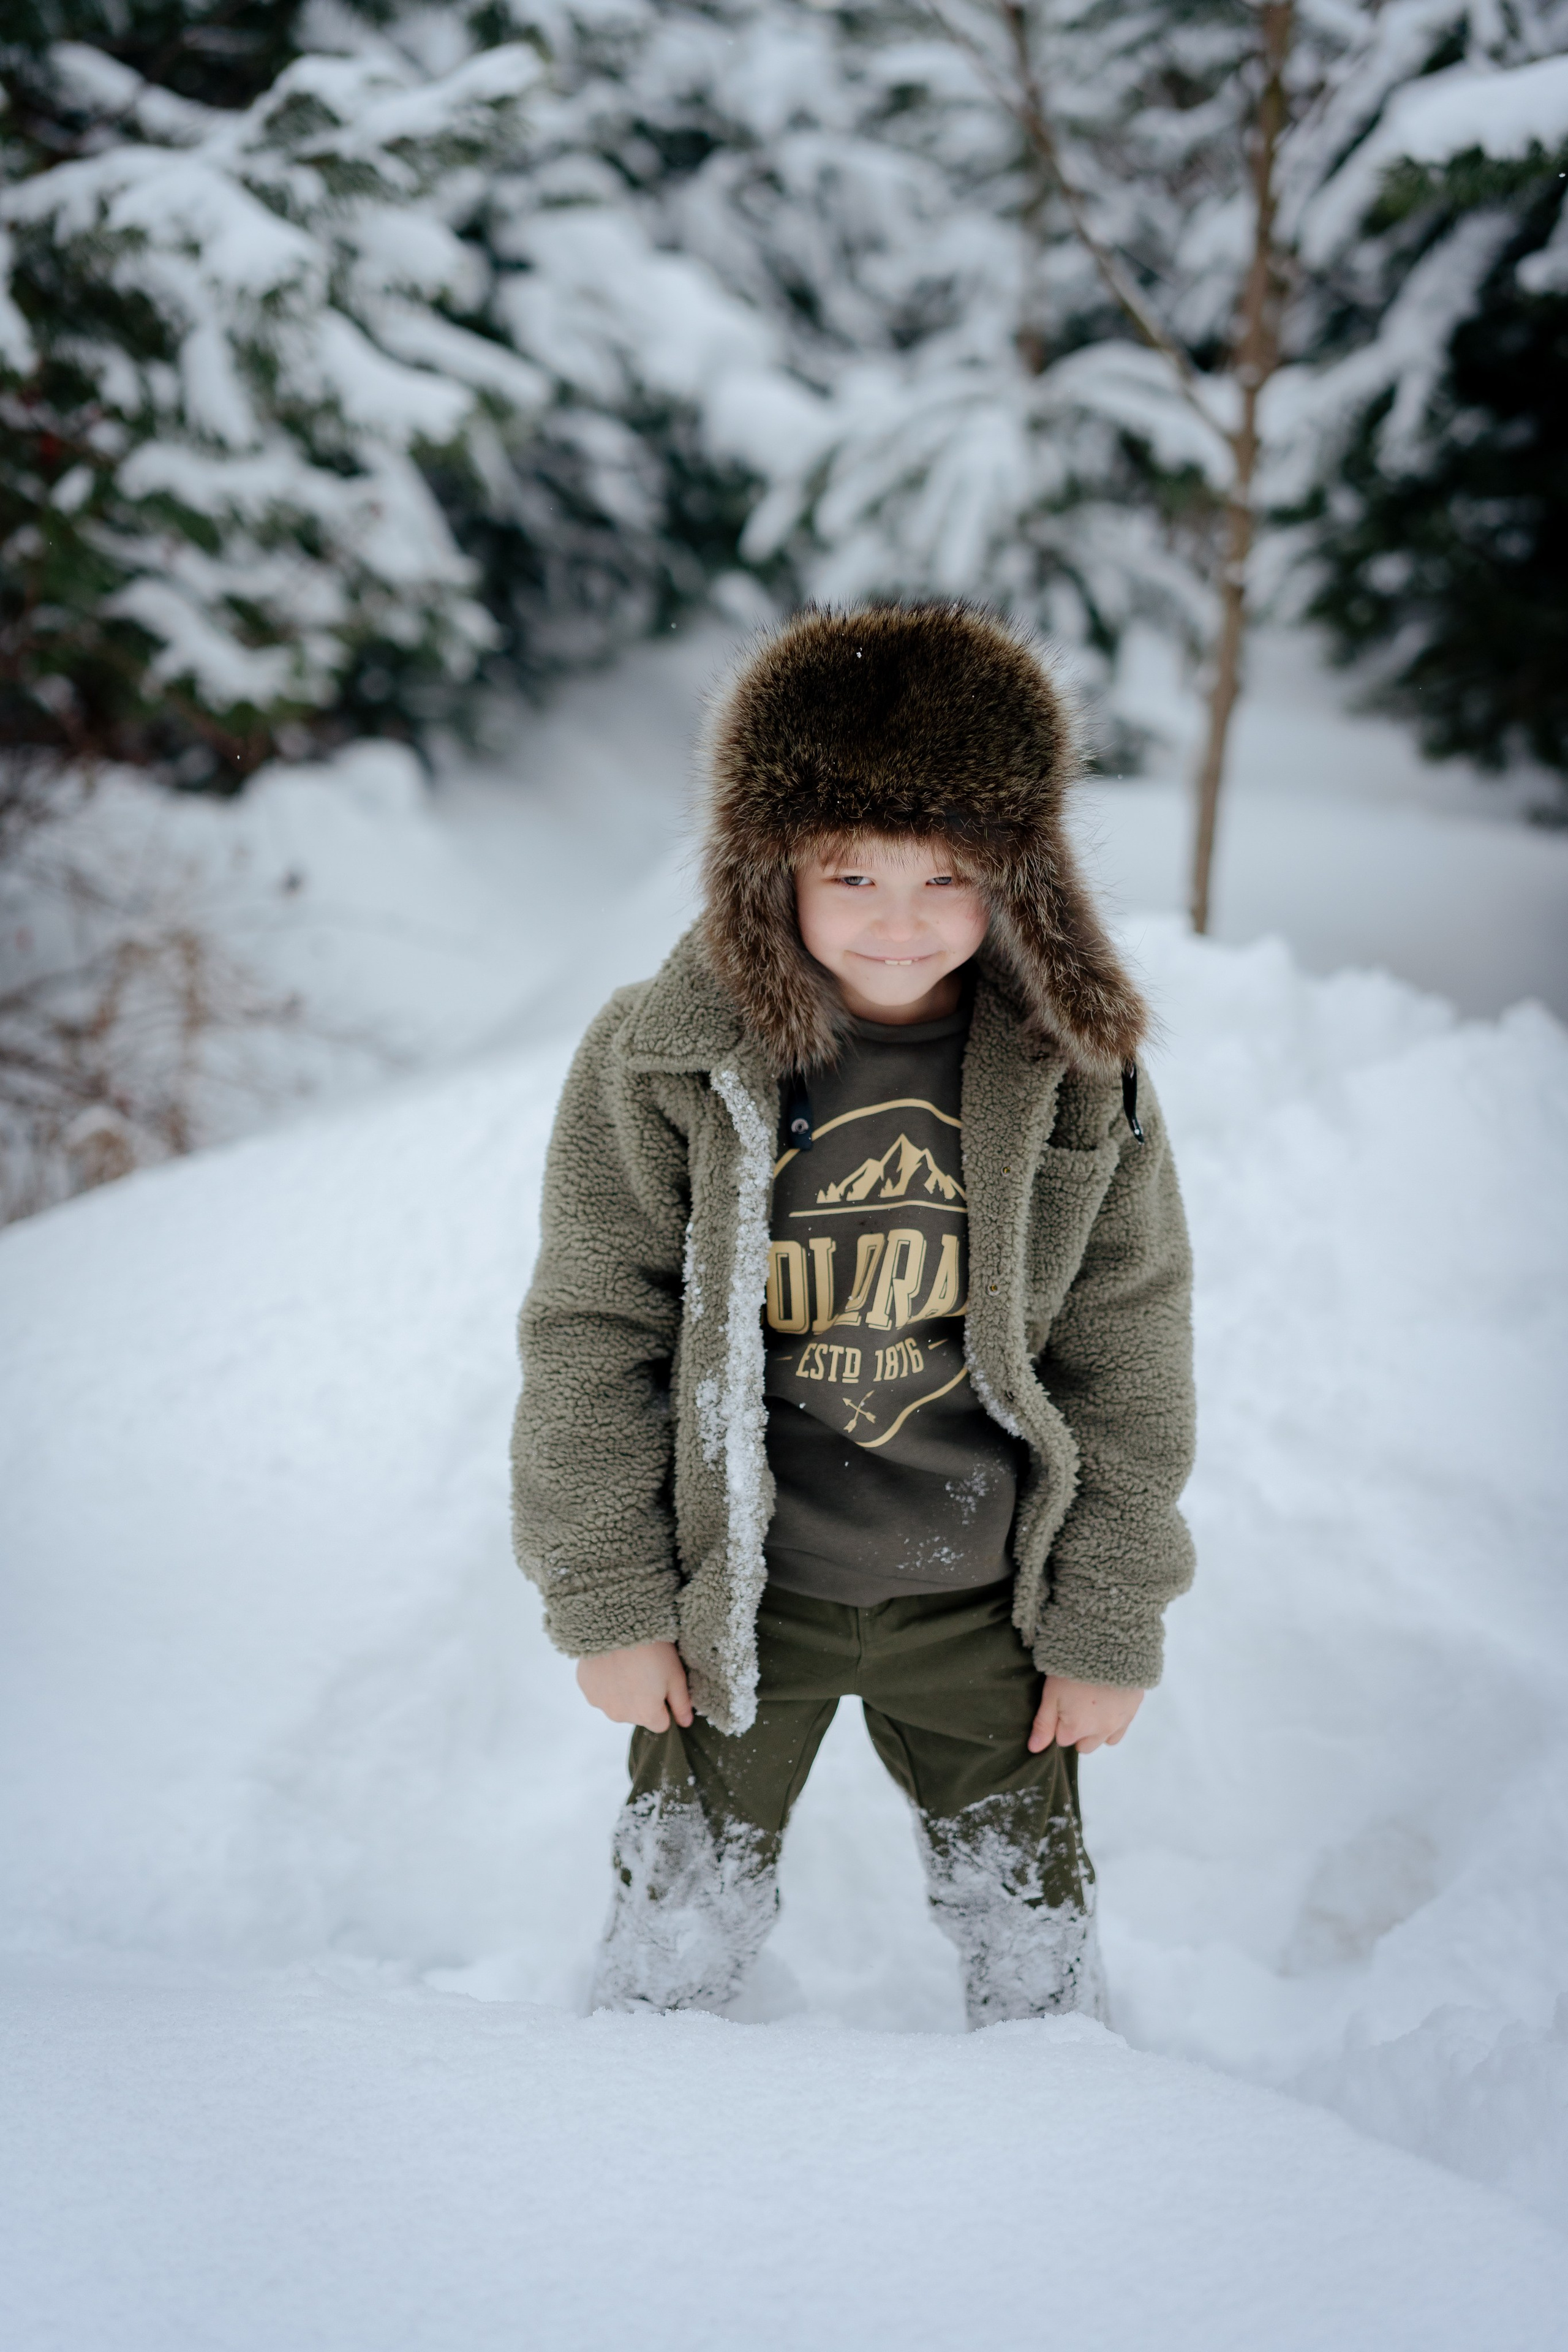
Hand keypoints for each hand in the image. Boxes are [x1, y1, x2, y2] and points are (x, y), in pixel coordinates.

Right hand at [576, 1640, 693, 1733]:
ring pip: (618, 1704)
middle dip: (643, 1700)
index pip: (661, 1724)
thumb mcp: (676, 1675)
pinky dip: (606, 1682)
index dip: (665, 1706)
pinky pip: (600, 1692)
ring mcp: (601, 1703)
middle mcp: (620, 1715)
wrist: (616, 1624)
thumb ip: (681, 1704)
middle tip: (645, 1671)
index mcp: (646, 1714)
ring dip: (623, 1692)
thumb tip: (685, 1723)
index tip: (663, 1685)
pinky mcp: (586, 1688)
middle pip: (638, 1715)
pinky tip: (611, 1662)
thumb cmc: (651, 1649)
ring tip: (627, 1665)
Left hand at [1028, 1675, 1142, 1755]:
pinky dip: (1112, 1724)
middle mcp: (1100, 1732)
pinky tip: (1107, 1706)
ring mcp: (1118, 1723)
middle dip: (1077, 1731)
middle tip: (1075, 1705)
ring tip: (1091, 1705)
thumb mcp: (1051, 1693)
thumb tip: (1034, 1749)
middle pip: (1083, 1745)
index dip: (1059, 1724)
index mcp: (1077, 1729)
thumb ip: (1043, 1724)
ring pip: (1102, 1740)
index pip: (1062, 1740)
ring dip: (1095, 1730)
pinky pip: (1120, 1731)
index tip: (1060, 1705)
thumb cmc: (1073, 1667)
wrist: (1108, 1645)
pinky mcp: (1133, 1711)